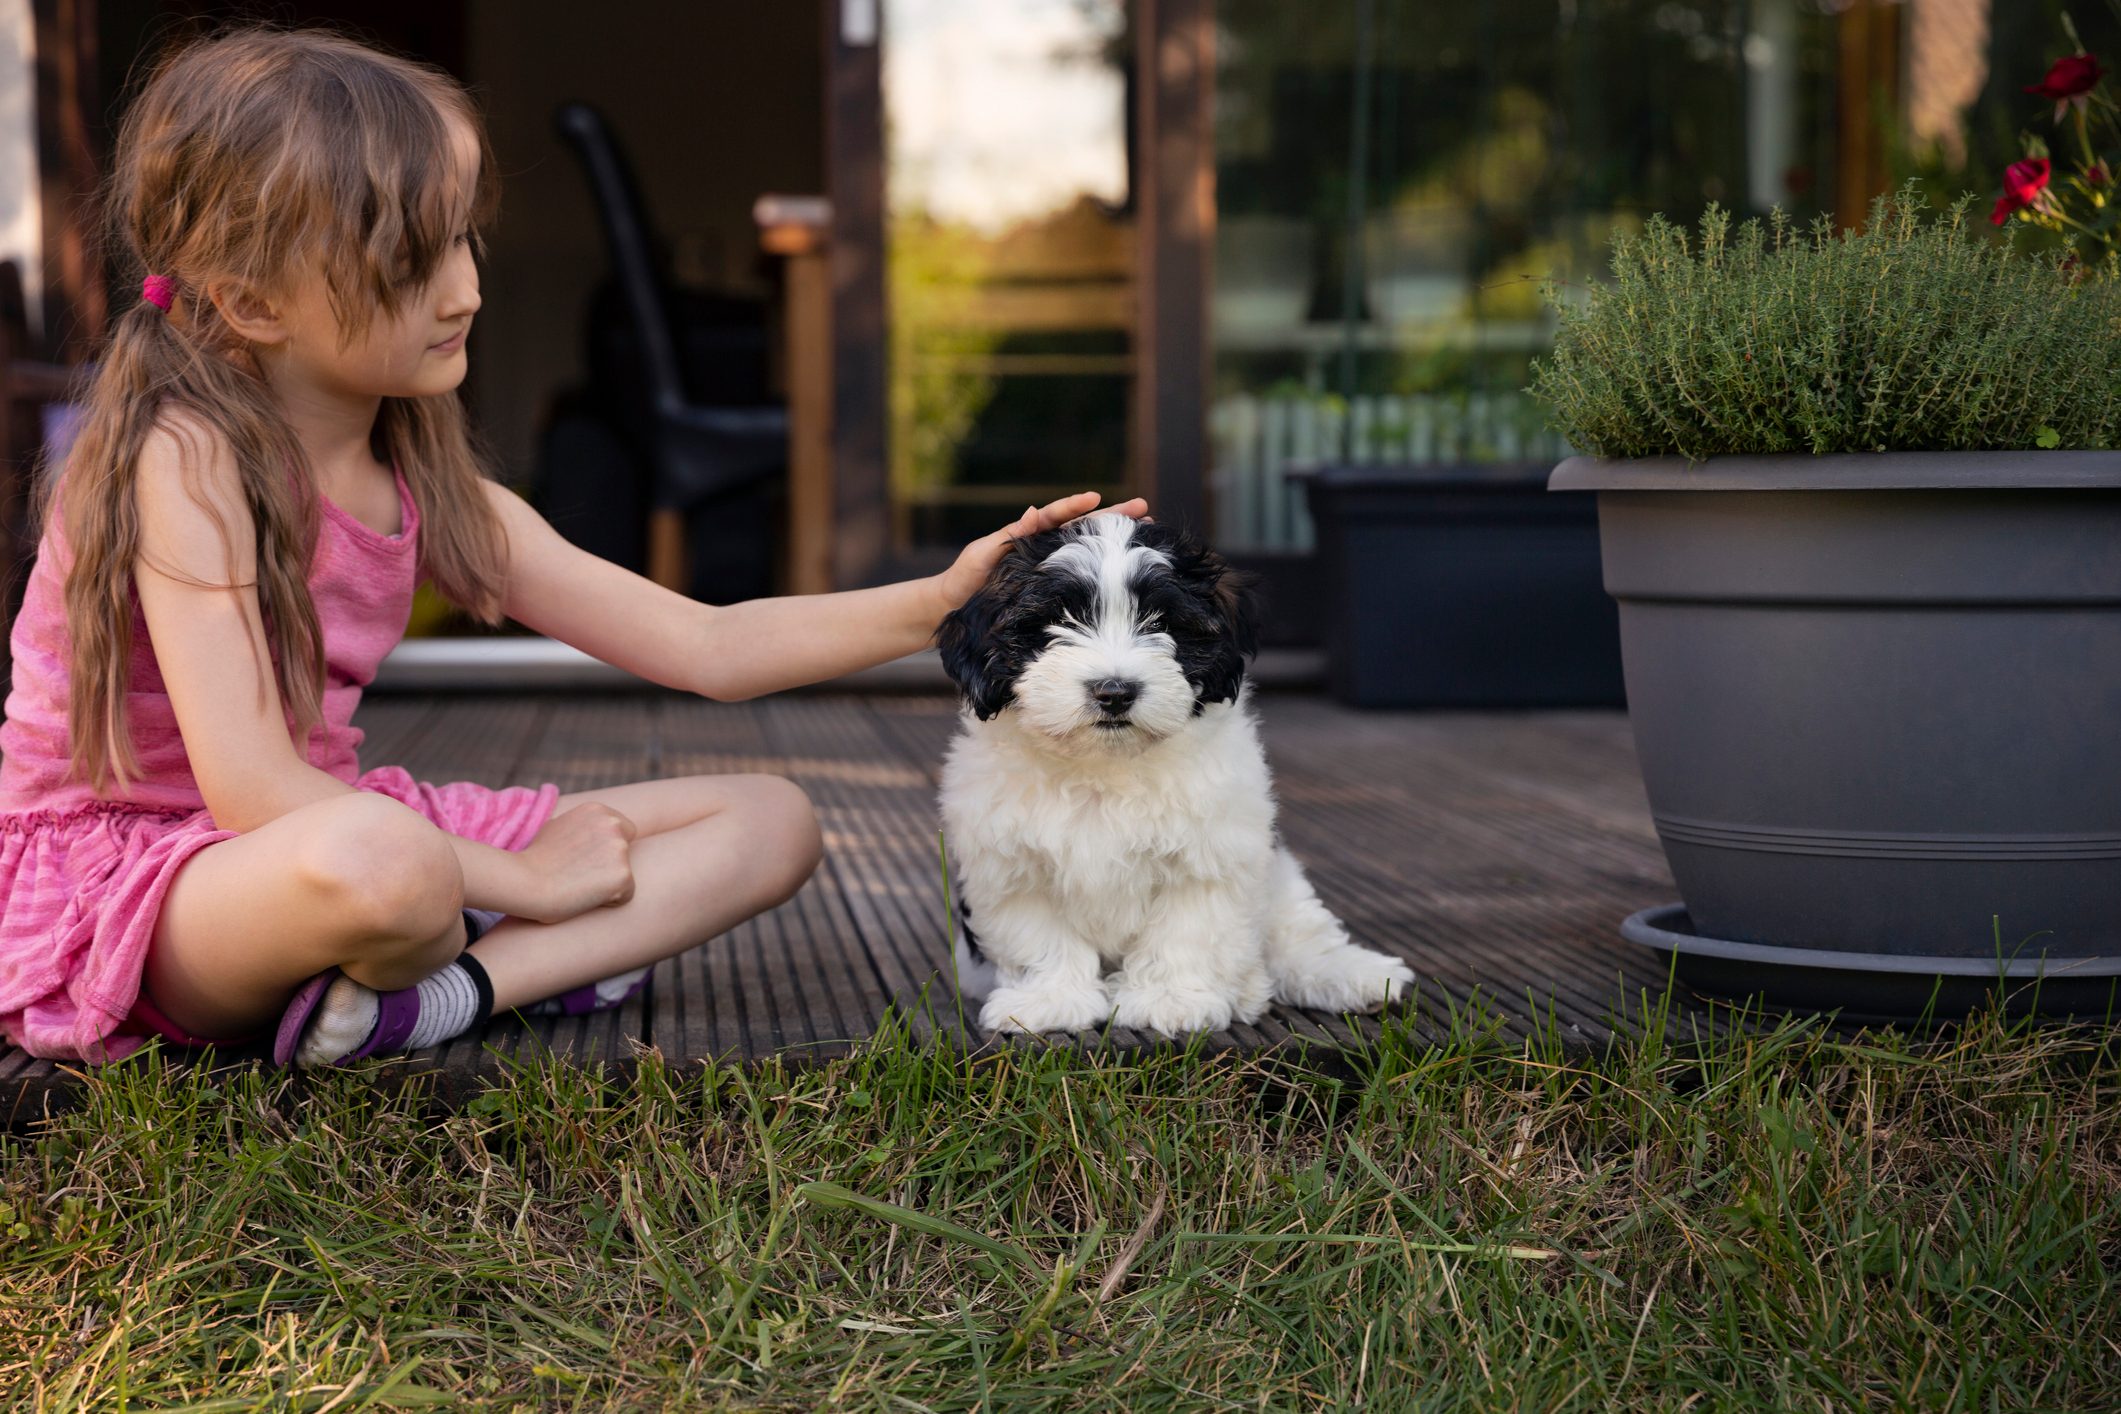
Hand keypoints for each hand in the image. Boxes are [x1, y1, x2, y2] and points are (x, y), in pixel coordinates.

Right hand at [511, 803, 637, 923]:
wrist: (525, 882)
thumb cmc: (533, 860)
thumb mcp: (555, 828)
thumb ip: (579, 826)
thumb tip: (587, 829)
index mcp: (598, 810)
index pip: (623, 830)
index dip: (606, 849)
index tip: (588, 861)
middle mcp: (613, 825)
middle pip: (629, 850)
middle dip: (613, 863)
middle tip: (583, 876)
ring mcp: (620, 849)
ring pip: (626, 873)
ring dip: (608, 883)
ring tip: (578, 886)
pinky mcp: (623, 875)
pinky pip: (625, 895)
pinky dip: (609, 901)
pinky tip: (584, 898)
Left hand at [933, 492, 1150, 612]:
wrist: (956, 610)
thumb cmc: (965, 580)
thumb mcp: (983, 554)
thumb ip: (1009, 536)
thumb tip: (1033, 512)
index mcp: (1028, 535)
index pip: (1058, 516)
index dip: (1078, 506)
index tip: (1097, 497)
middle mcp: (1045, 549)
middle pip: (1084, 528)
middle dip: (1114, 517)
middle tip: (1145, 509)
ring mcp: (1051, 568)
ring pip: (1089, 549)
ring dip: (1116, 541)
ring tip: (1146, 531)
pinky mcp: (1053, 588)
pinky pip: (1082, 575)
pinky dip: (1105, 569)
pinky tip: (1127, 569)